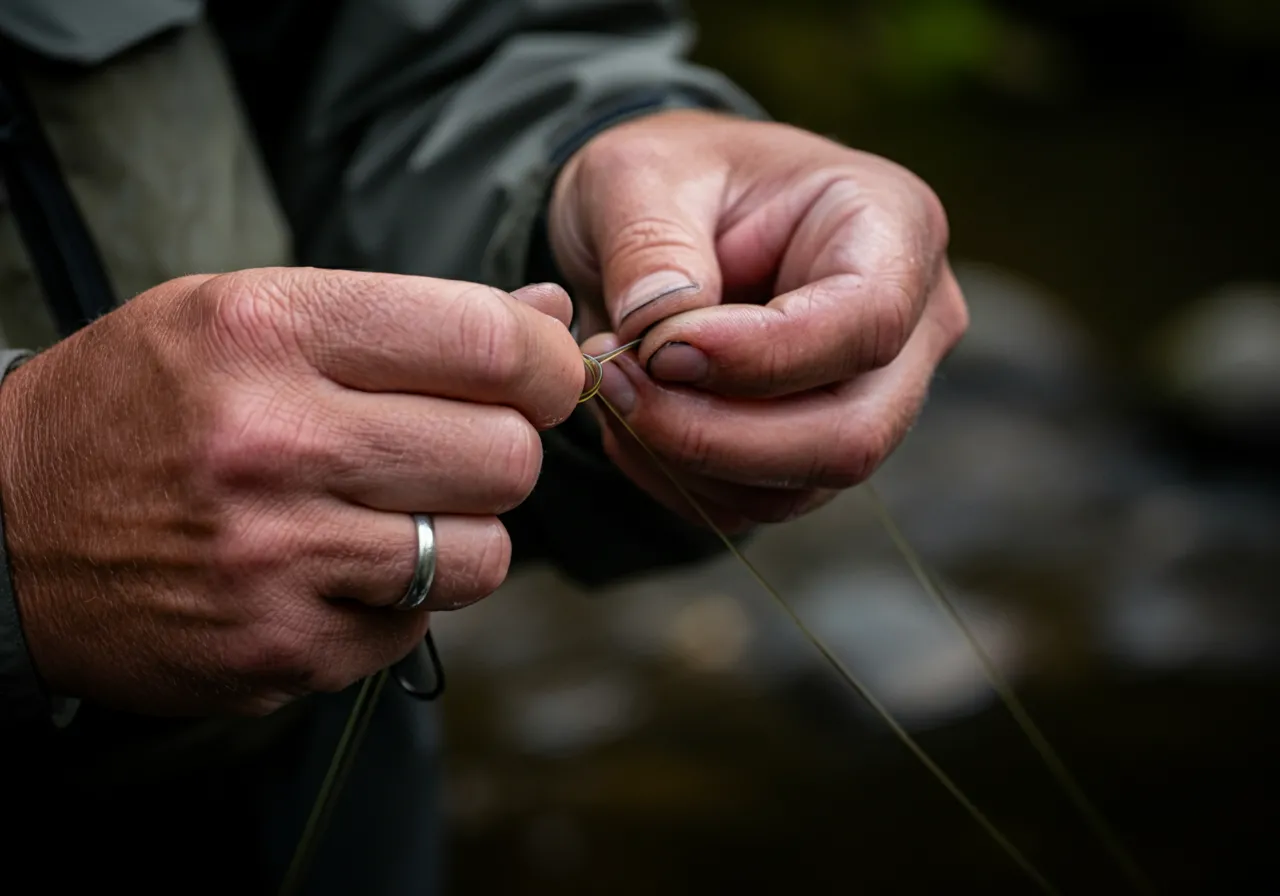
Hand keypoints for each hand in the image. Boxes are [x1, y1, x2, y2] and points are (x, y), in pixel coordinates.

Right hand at [0, 270, 582, 715]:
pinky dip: (398, 599)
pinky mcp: (279, 649)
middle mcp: (273, 442)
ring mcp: (276, 559)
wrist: (3, 529)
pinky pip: (419, 624)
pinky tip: (332, 569)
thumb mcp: (252, 316)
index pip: (488, 343)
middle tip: (450, 449)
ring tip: (388, 513)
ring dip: (460, 534)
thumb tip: (552, 320)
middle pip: (505, 457)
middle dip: (500, 451)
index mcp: (269, 330)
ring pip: (485, 555)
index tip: (545, 379)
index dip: (548, 365)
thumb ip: (411, 317)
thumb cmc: (144, 405)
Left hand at [548, 110, 967, 531]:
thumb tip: (656, 326)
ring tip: (610, 389)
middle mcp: (909, 326)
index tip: (655, 348)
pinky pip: (756, 504)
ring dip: (685, 461)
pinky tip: (631, 421)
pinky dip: (678, 482)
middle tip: (613, 385)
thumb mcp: (635, 172)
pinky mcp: (815, 448)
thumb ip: (648, 242)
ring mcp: (871, 399)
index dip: (758, 357)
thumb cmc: (669, 178)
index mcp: (892, 227)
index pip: (865, 324)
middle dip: (716, 434)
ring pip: (799, 485)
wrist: (663, 219)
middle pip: (851, 435)